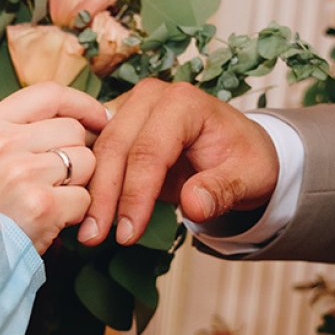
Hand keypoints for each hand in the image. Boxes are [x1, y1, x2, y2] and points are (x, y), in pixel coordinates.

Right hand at [0, 82, 108, 252]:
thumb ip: (21, 131)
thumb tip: (82, 119)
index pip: (49, 93)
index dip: (82, 104)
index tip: (100, 117)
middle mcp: (3, 142)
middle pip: (73, 131)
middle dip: (76, 155)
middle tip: (55, 181)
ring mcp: (22, 173)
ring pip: (85, 162)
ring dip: (77, 184)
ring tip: (49, 199)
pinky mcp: (41, 205)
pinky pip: (84, 198)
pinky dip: (75, 213)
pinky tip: (50, 220)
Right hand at [79, 79, 278, 245]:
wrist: (236, 147)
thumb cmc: (243, 158)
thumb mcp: (247, 177)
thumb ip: (221, 190)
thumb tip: (193, 206)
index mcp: (184, 102)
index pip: (150, 151)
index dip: (136, 195)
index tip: (128, 233)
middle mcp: (151, 97)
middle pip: (116, 147)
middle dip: (105, 196)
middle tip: (95, 237)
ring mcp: (130, 107)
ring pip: (98, 150)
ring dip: (91, 192)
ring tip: (88, 233)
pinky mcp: (117, 123)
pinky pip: (95, 152)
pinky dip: (90, 183)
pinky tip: (87, 213)